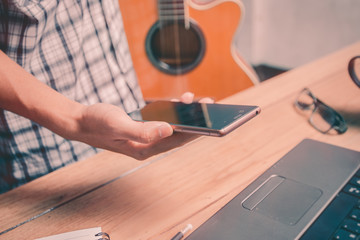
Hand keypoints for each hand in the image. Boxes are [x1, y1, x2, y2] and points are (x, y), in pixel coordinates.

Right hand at [75, 92, 213, 159]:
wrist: (79, 121)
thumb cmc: (96, 122)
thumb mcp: (118, 124)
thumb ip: (143, 130)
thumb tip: (169, 129)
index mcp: (144, 148)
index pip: (176, 141)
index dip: (195, 132)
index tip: (210, 121)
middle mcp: (147, 145)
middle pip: (177, 135)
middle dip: (195, 122)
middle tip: (209, 106)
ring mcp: (144, 137)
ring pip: (171, 128)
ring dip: (184, 116)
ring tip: (193, 100)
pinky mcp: (141, 128)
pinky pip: (162, 122)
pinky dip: (171, 113)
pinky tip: (177, 103)